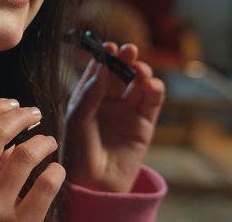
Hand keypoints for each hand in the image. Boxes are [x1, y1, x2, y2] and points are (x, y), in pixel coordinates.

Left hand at [62, 42, 164, 192]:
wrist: (95, 184)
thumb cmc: (78, 150)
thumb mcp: (77, 118)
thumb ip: (90, 93)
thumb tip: (102, 66)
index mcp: (87, 97)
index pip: (98, 71)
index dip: (104, 57)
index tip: (109, 47)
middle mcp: (107, 101)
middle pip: (119, 73)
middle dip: (125, 60)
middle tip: (129, 51)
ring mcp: (126, 112)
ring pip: (137, 84)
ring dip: (141, 72)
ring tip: (140, 70)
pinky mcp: (144, 125)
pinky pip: (151, 102)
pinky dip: (154, 90)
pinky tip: (151, 84)